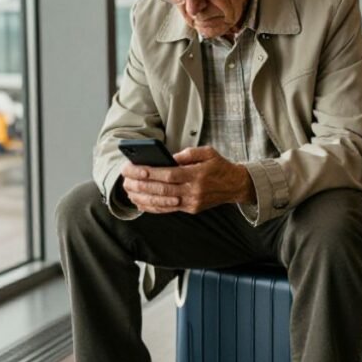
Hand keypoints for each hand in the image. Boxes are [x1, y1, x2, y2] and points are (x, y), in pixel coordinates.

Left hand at [121, 146, 254, 213]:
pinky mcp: (191, 209)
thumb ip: (188, 153)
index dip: (151, 172)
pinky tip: (140, 202)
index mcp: (198, 175)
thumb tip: (168, 157)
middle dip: (142, 184)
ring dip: (143, 197)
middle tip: (126, 179)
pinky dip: (152, 207)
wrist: (235, 185)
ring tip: (129, 191)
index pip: (170, 175)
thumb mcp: (208, 152)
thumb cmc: (219, 166)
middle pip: (163, 189)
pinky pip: (168, 210)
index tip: (136, 168)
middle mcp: (194, 191)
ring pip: (163, 202)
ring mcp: (192, 203)